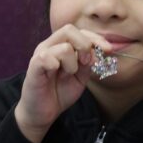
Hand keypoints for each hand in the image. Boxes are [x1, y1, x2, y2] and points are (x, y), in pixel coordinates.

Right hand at [14, 24, 111, 142]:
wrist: (44, 112)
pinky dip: (58, 66)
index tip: (109, 50)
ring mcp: (40, 55)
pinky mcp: (33, 67)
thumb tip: (101, 49)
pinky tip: (56, 74)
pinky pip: (47, 57)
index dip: (96, 38)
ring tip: (68, 74)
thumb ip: (89, 60)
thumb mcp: (82, 75)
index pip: (80, 31)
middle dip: (85, 45)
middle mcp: (50, 46)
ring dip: (73, 63)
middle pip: (69, 30)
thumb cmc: (61, 90)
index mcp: (62, 45)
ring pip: (64, 47)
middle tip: (86, 63)